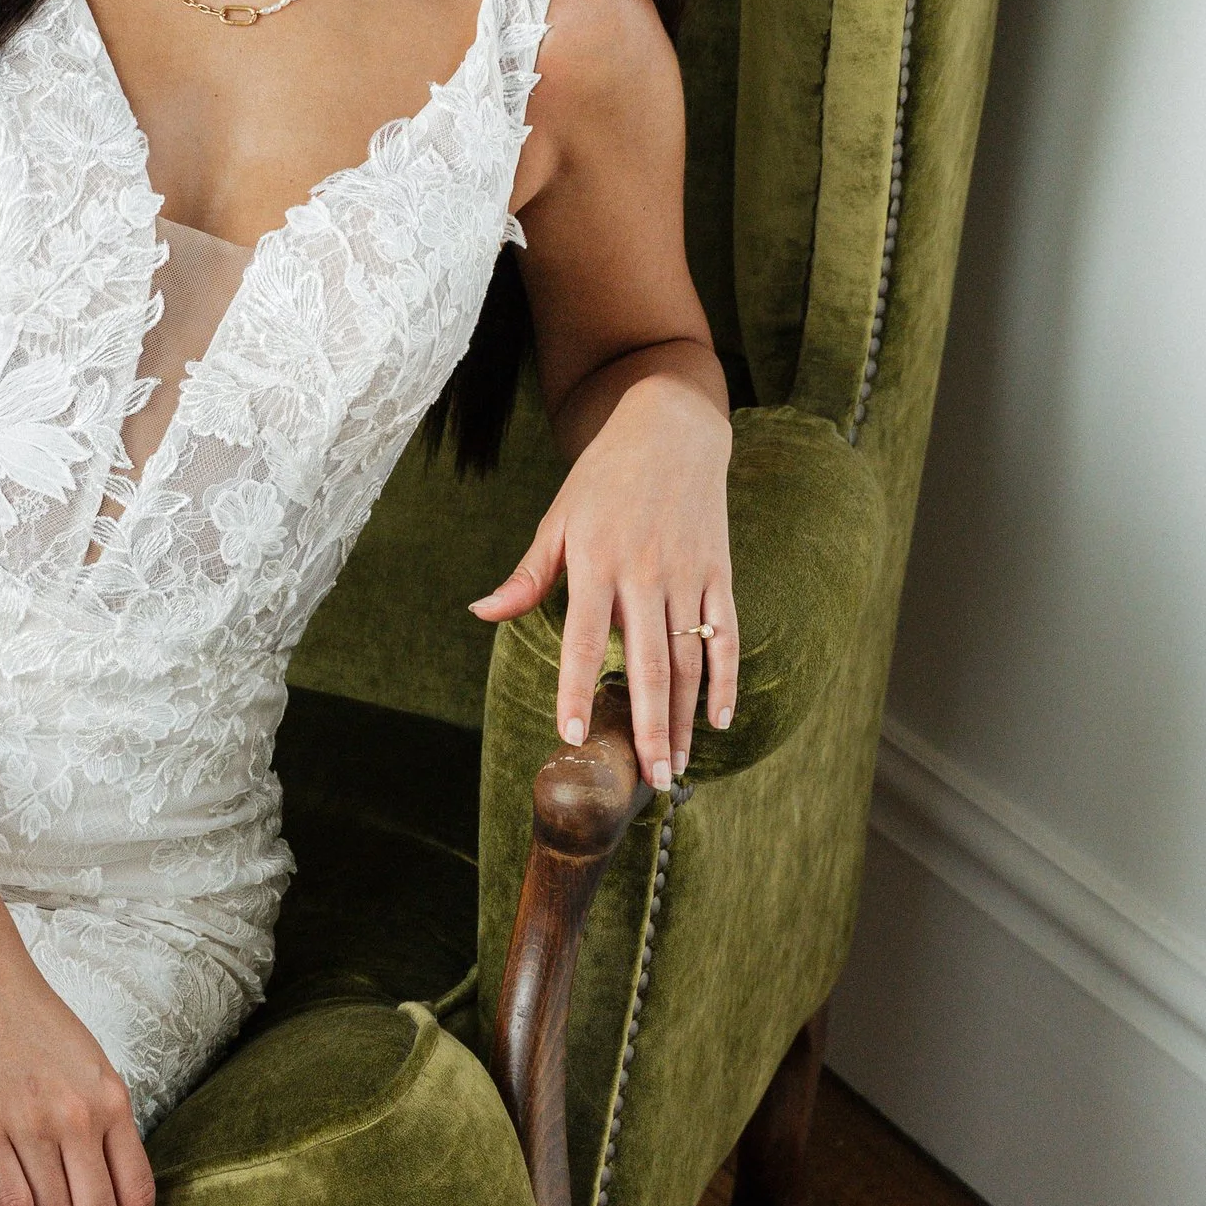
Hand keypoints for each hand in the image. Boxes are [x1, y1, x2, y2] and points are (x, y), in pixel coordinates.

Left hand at [469, 372, 737, 791]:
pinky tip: (719, 719)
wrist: (669, 428)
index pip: (583, 639)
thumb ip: (527, 575)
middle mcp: (644, 572)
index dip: (576, 689)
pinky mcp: (718, 571)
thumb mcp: (557, 519)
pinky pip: (724, 634)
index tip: (574, 734)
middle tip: (649, 778)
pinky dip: (724, 679)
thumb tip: (481, 612)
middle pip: (648, 662)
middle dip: (649, 726)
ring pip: (688, 658)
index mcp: (595, 562)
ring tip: (677, 764)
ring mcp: (687, 573)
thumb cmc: (602, 479)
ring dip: (685, 717)